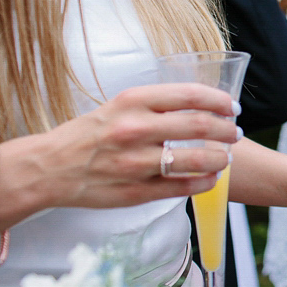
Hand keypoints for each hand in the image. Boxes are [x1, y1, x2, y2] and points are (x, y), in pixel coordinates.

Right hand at [2, 83, 238, 219]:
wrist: (50, 167)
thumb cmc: (90, 133)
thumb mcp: (120, 106)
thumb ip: (156, 105)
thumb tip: (201, 106)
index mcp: (133, 102)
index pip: (191, 95)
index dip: (219, 101)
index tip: (232, 107)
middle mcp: (136, 129)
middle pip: (200, 126)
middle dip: (227, 130)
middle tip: (235, 133)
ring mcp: (136, 163)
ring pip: (196, 160)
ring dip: (220, 159)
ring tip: (226, 157)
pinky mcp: (136, 191)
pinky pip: (182, 187)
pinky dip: (205, 182)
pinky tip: (212, 178)